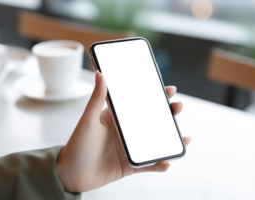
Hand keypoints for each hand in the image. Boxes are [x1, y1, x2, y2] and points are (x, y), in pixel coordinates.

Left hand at [56, 71, 190, 192]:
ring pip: (155, 142)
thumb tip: (101, 73)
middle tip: (179, 107)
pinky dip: (160, 164)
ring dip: (171, 139)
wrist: (70, 175)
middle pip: (152, 121)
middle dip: (168, 114)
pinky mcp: (130, 164)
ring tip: (184, 137)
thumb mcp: (88, 120)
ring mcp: (130, 148)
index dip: (155, 96)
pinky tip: (167, 162)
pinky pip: (149, 164)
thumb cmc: (76, 146)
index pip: (139, 104)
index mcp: (117, 118)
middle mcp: (126, 132)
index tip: (169, 89)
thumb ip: (97, 98)